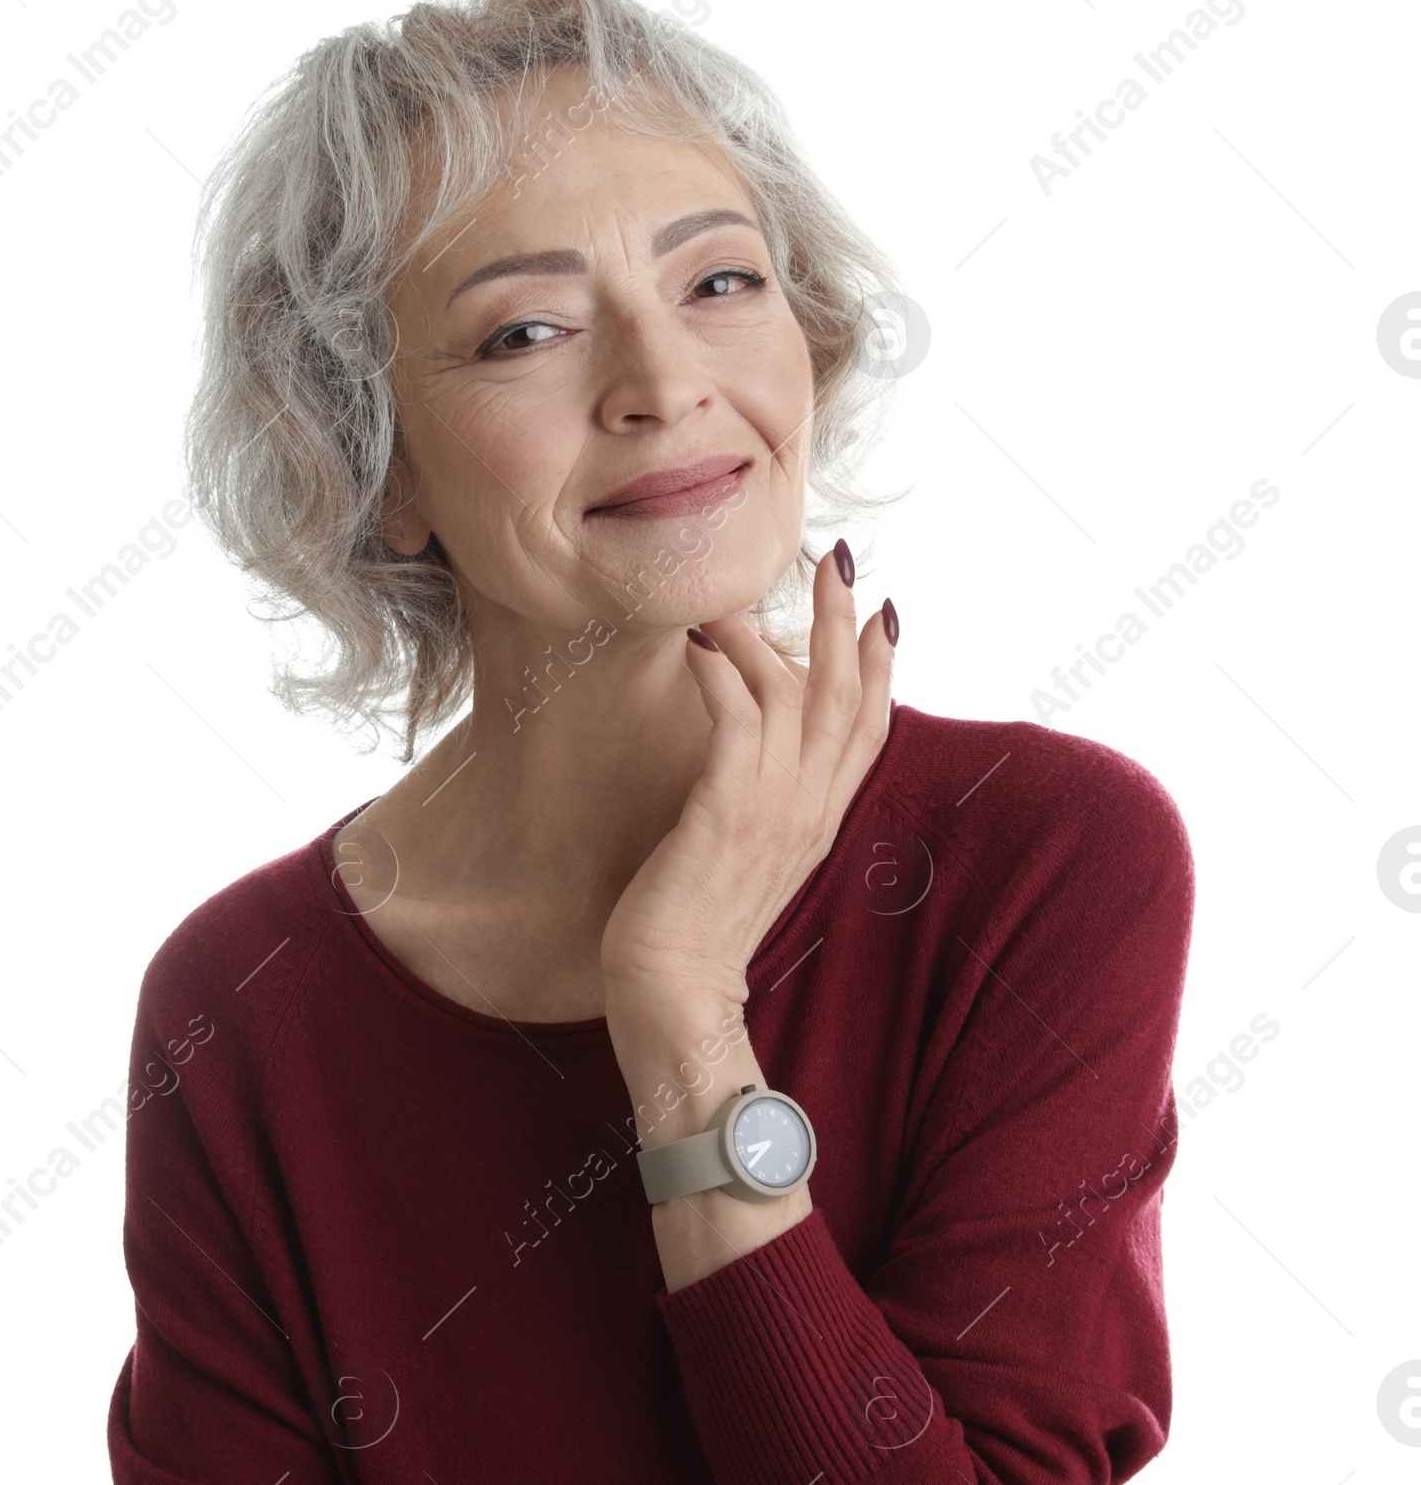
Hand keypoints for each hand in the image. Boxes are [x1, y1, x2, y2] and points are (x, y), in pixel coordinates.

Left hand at [599, 542, 896, 1007]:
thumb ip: (765, 802)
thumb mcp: (748, 853)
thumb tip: (756, 751)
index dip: (881, 664)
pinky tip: (697, 643)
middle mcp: (811, 809)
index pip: (869, 726)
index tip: (883, 609)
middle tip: (836, 559)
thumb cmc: (696, 924)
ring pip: (796, 695)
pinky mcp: (727, 814)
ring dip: (763, 633)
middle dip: (844, 621)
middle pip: (848, 695)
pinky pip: (737, 722)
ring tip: (723, 596)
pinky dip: (722, 673)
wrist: (676, 1000)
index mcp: (822, 818)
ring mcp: (774, 811)